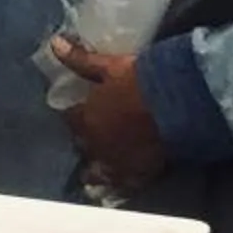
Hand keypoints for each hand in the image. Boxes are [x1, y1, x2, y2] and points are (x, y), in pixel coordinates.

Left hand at [49, 37, 166, 192]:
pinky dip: (118, 187)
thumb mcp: (109, 66)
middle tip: (93, 135)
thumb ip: (80, 59)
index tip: (78, 111)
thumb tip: (54, 43)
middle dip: (86, 141)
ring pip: (98, 173)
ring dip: (96, 171)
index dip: (74, 114)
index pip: (71, 119)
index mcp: (86, 118)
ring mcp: (116, 163)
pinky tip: (117, 188)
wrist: (178, 102)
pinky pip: (122, 187)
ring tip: (95, 174)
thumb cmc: (141, 80)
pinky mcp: (138, 175)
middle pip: (84, 145)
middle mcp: (96, 145)